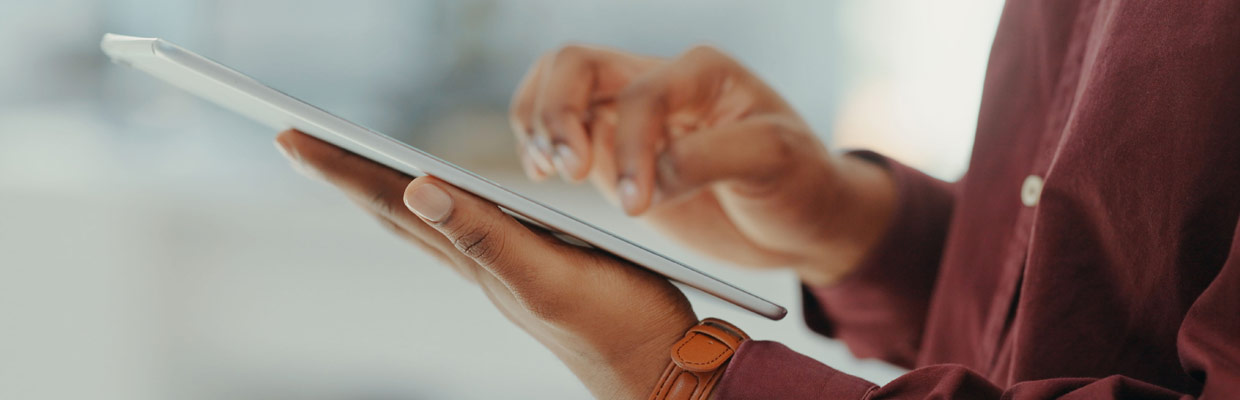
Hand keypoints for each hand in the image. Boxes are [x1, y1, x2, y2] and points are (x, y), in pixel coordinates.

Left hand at [276, 130, 697, 398]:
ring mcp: (504, 273)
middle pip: (398, 212)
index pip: (395, 204)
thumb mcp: (551, 277)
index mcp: (479, 258)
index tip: (293, 140)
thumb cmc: (620, 328)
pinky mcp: (534, 274)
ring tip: (348, 167)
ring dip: (382, 191)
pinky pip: (464, 234)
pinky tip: (440, 205)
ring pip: (426, 224)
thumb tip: (418, 190)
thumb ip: (488, 236)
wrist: (662, 373)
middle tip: (297, 144)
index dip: (343, 170)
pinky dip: (436, 209)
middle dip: (346, 174)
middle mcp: (481, 266)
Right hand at [510, 45, 895, 283]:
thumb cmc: (799, 181)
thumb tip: (653, 175)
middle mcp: (658, 81)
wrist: (801, 217)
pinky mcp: (612, 151)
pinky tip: (542, 175)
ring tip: (546, 171)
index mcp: (701, 73)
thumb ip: (712, 158)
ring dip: (536, 123)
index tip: (638, 203)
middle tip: (567, 172)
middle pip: (577, 65)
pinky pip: (555, 129)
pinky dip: (535, 143)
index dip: (632, 146)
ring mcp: (628, 115)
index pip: (642, 93)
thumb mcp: (775, 161)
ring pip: (555, 85)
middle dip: (558, 114)